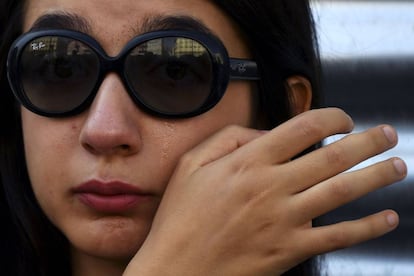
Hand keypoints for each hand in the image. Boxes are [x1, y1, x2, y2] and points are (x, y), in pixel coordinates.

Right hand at [124, 108, 405, 275]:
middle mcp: (272, 186)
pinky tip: (386, 218)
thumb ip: (228, 138)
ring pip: (342, 191)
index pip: (303, 128)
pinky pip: (337, 236)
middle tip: (388, 134)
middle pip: (332, 156)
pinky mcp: (290, 250)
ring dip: (376, 176)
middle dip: (367, 142)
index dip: (331, 118)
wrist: (176, 269)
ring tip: (398, 166)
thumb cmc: (181, 217)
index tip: (343, 120)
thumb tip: (264, 132)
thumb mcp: (190, 164)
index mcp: (248, 161)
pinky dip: (367, 228)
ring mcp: (284, 219)